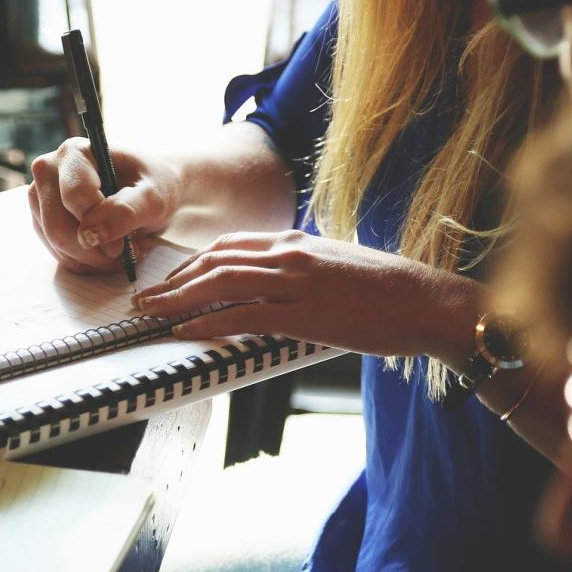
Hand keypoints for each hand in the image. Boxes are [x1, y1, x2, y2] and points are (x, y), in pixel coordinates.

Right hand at [28, 138, 182, 272]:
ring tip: (123, 248)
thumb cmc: (154, 186)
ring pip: (57, 246)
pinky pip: (59, 255)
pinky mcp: (43, 221)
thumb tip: (91, 234)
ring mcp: (41, 197)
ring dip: (94, 259)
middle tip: (128, 252)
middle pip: (58, 227)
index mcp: (75, 153)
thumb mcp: (153, 197)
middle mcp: (49, 170)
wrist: (150, 191)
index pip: (74, 197)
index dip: (100, 226)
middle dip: (96, 250)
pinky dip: (88, 262)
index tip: (125, 244)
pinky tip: (109, 252)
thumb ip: (125, 211)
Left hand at [131, 230, 479, 357]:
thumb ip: (301, 269)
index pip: (229, 246)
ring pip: (221, 283)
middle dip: (173, 280)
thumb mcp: (336, 266)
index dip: (192, 263)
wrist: (426, 300)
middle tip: (145, 298)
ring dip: (178, 299)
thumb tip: (275, 285)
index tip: (171, 280)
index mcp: (296, 241)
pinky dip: (208, 322)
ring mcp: (296, 281)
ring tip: (152, 313)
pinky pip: (244, 315)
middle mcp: (290, 253)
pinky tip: (186, 330)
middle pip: (215, 261)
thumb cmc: (387, 289)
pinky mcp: (306, 312)